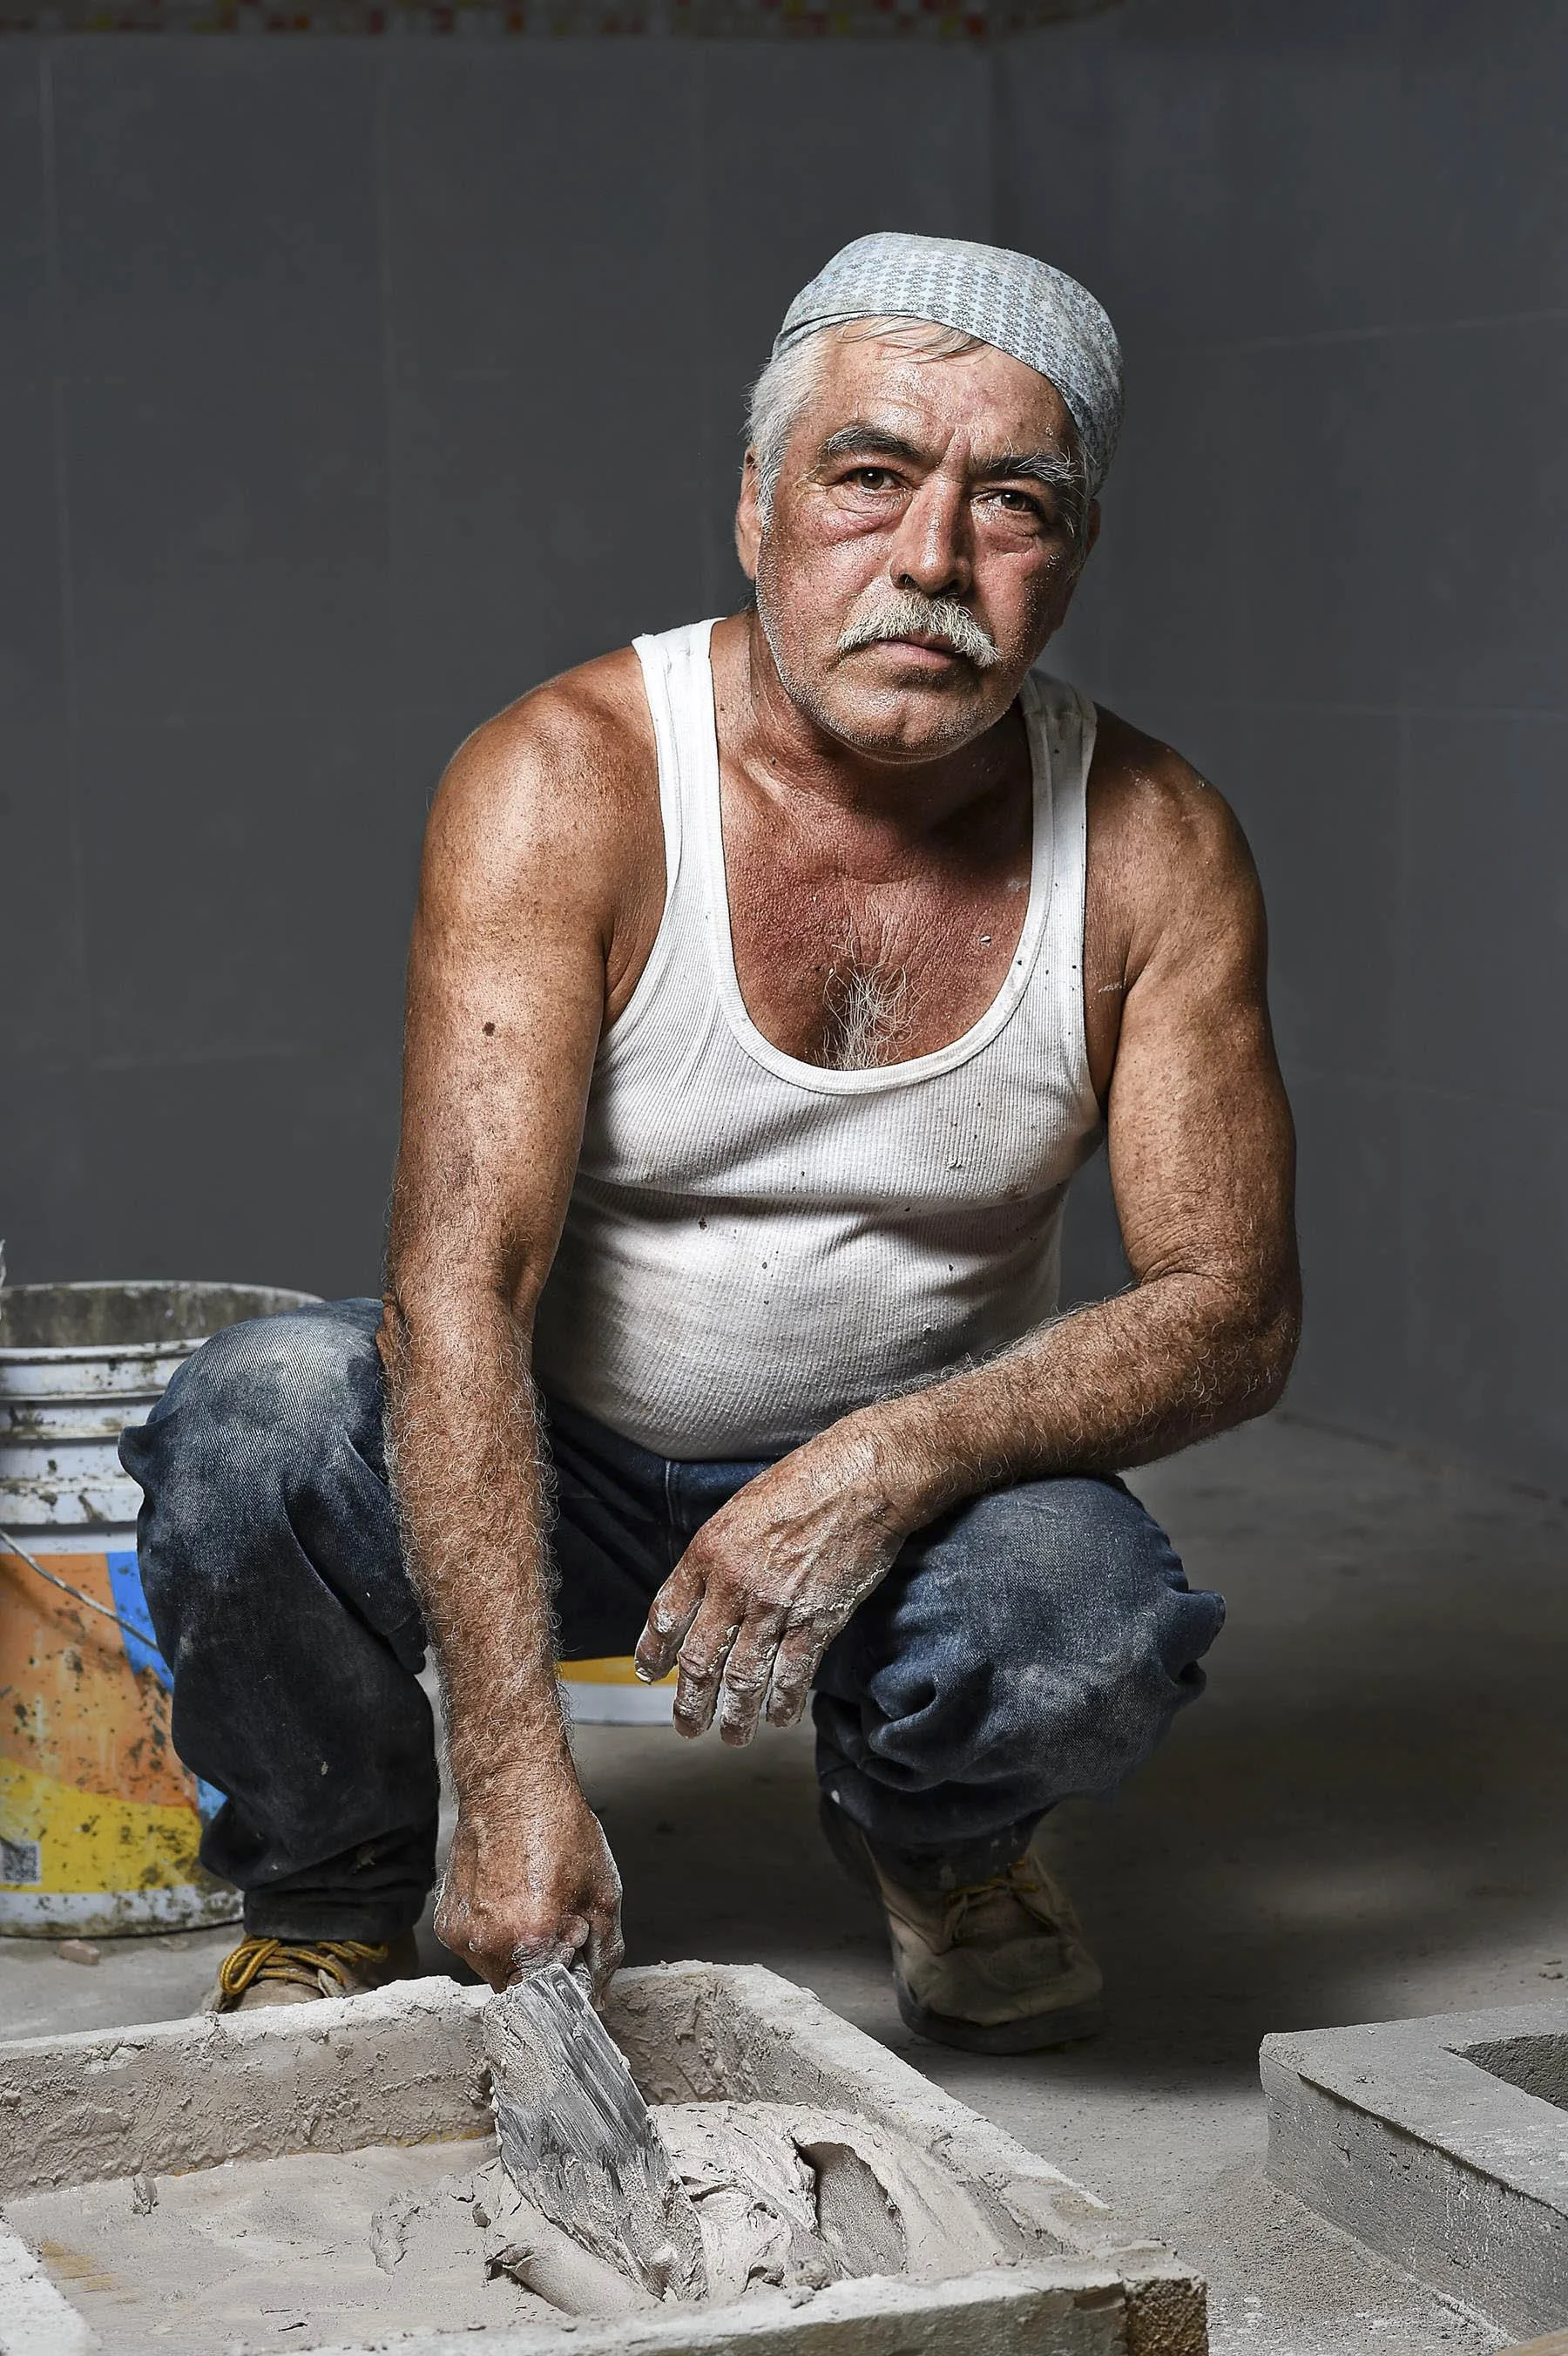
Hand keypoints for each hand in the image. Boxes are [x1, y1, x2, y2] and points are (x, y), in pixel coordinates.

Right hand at [435, 1767, 623, 1997]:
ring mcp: (461, 1935)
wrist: (512, 1786)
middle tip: (556, 1918)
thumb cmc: (559, 1829)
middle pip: (521, 1989)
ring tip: (531, 1901)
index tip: (575, 1948)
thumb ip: (603, 1954)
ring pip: (496, 1969)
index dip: (569, 1974)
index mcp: (530, 1940)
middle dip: (542, 1966)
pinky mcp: (446, 1922)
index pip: (552, 1998)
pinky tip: (508, 1896)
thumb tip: (598, 1996)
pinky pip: (475, 1947)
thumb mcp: (601, 1893)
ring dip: (517, 1951)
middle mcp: (488, 1944)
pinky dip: (494, 1934)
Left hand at [633, 1425, 907, 1745]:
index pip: (666, 1614)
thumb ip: (717, 1555)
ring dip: (734, 1716)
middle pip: (699, 1659)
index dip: (654, 1651)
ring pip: (743, 1678)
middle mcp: (734, 1584)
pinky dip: (782, 1703)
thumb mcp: (739, 1510)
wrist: (861, 1479)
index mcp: (707, 1552)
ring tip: (730, 1736)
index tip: (649, 1673)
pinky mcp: (817, 1620)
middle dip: (689, 1701)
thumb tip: (702, 1595)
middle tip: (686, 1725)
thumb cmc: (803, 1483)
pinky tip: (777, 1719)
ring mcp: (775, 1606)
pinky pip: (792, 1674)